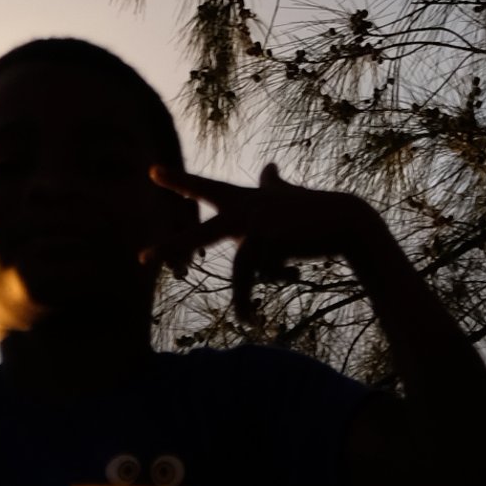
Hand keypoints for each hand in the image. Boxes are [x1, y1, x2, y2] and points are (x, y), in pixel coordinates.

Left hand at [155, 159, 372, 313]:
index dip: (179, 181)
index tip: (151, 172)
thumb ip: (272, 183)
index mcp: (244, 199)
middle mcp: (243, 209)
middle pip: (200, 236)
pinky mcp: (266, 242)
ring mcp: (254, 225)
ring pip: (239, 270)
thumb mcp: (286, 196)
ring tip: (248, 319)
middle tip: (141, 260)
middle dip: (171, 248)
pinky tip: (258, 313)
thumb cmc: (314, 211)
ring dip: (242, 299)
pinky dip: (254, 298)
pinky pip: (255, 278)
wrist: (344, 222)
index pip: (205, 189)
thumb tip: (268, 166)